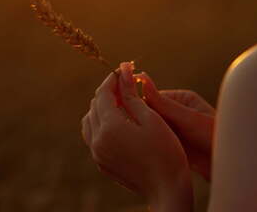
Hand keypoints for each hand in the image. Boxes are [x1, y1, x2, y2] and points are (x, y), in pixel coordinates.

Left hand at [81, 62, 192, 204]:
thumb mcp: (151, 118)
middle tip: (126, 83)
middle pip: (94, 106)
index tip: (124, 69)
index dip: (113, 79)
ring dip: (102, 108)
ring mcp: (97, 154)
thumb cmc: (166, 151)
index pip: (103, 94)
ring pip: (90, 121)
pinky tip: (119, 123)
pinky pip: (93, 137)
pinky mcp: (102, 163)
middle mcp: (98, 140)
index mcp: (110, 127)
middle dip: (108, 92)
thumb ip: (132, 95)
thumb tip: (124, 71)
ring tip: (122, 102)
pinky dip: (101, 124)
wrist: (167, 188)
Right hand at [135, 72, 214, 181]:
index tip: (124, 117)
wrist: (234, 162)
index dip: (136, 108)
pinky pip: (159, 144)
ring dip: (144, 138)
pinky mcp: (177, 145)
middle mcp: (177, 113)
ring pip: (152, 131)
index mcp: (181, 99)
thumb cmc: (215, 136)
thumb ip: (163, 103)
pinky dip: (151, 148)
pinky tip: (142, 155)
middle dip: (139, 124)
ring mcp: (177, 129)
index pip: (150, 99)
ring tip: (134, 147)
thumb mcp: (187, 118)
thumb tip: (142, 78)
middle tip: (127, 135)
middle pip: (149, 116)